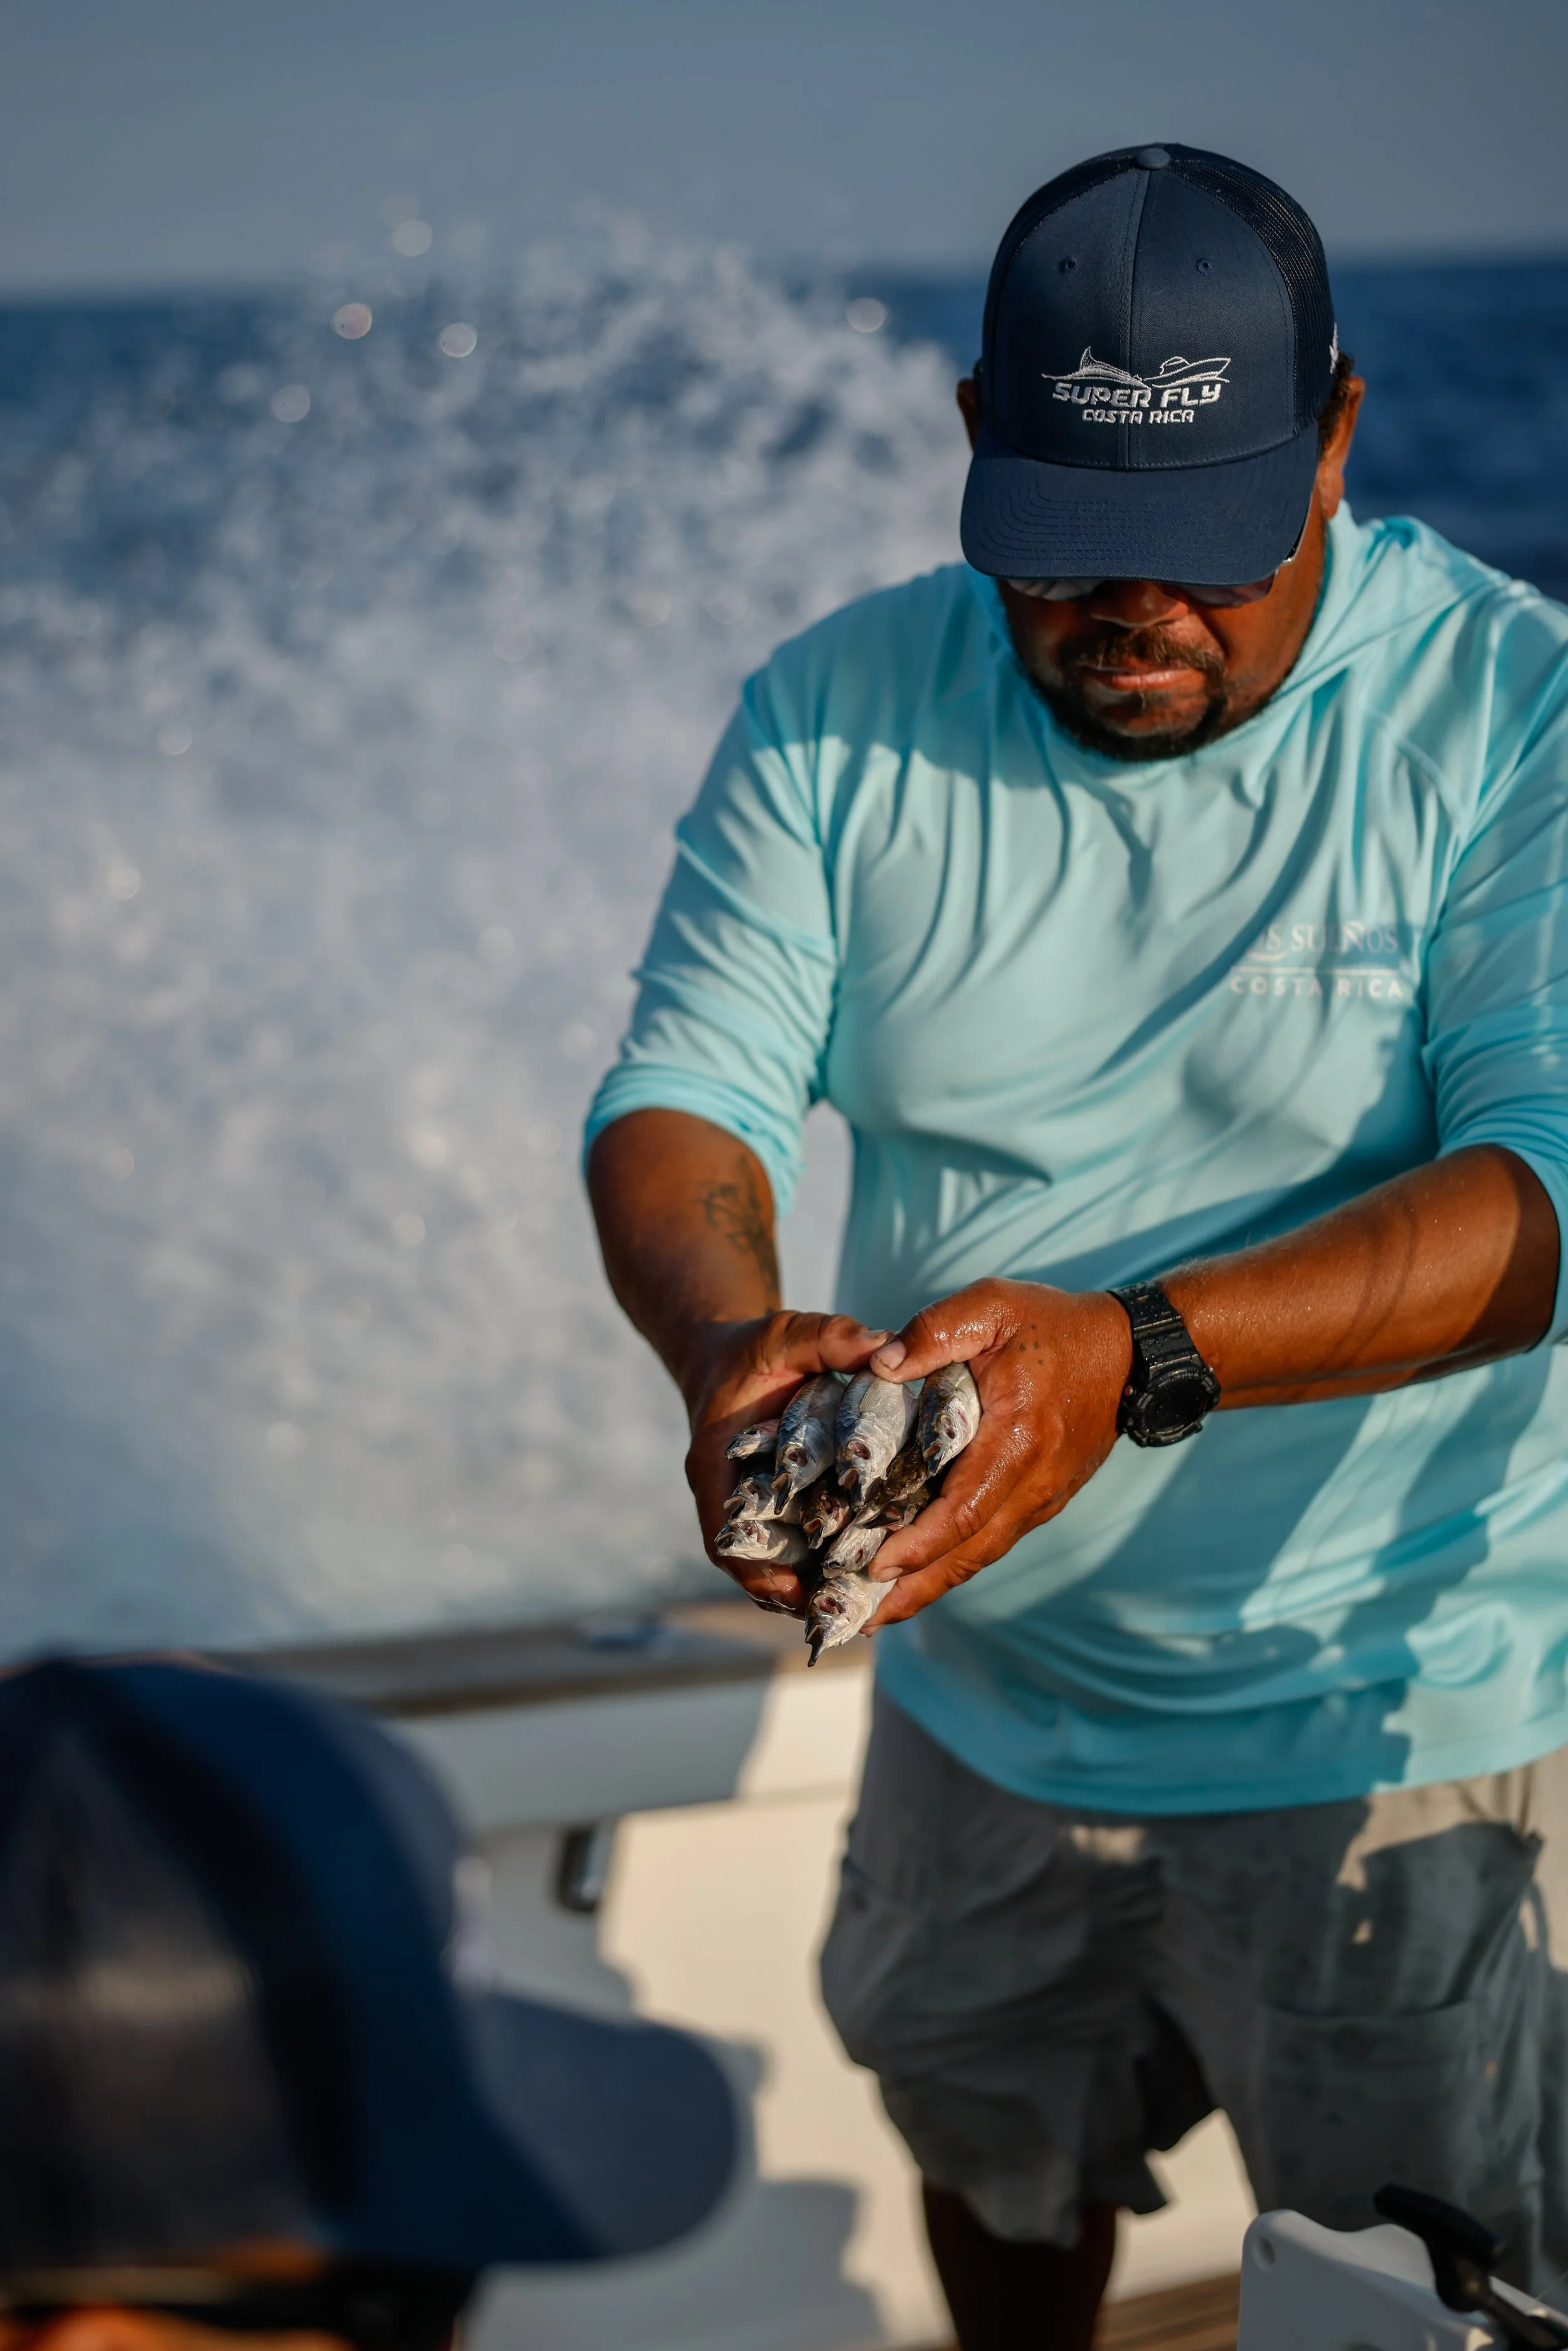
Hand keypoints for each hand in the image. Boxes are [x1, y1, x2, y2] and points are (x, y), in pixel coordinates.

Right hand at [685, 1311, 888, 1612]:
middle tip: (853, 1612)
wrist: (730, 1355)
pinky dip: (826, 1563)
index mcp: (715, 1463)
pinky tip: (871, 1572)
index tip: (802, 1595)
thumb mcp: (787, 1332)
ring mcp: (752, 1506)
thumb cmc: (755, 1347)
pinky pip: (797, 1545)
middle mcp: (729, 1494)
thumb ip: (829, 1339)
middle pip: (756, 1564)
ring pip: (778, 1563)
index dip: (760, 1573)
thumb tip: (884, 1349)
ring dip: (817, 1585)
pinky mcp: (778, 1506)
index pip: (725, 1535)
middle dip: (800, 1593)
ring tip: (869, 1605)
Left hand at [864, 1279, 1131, 1628]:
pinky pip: (994, 1540)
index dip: (920, 1544)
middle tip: (859, 1615)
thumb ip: (933, 1331)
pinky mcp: (1043, 1498)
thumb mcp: (991, 1306)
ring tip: (877, 1612)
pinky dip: (955, 1562)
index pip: (966, 1510)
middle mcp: (1033, 1483)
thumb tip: (877, 1366)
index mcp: (1017, 1440)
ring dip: (931, 1585)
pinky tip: (920, 1574)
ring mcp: (1042, 1497)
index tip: (874, 1566)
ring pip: (982, 1554)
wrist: (1128, 1352)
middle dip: (914, 1588)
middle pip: (970, 1552)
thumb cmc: (1052, 1325)